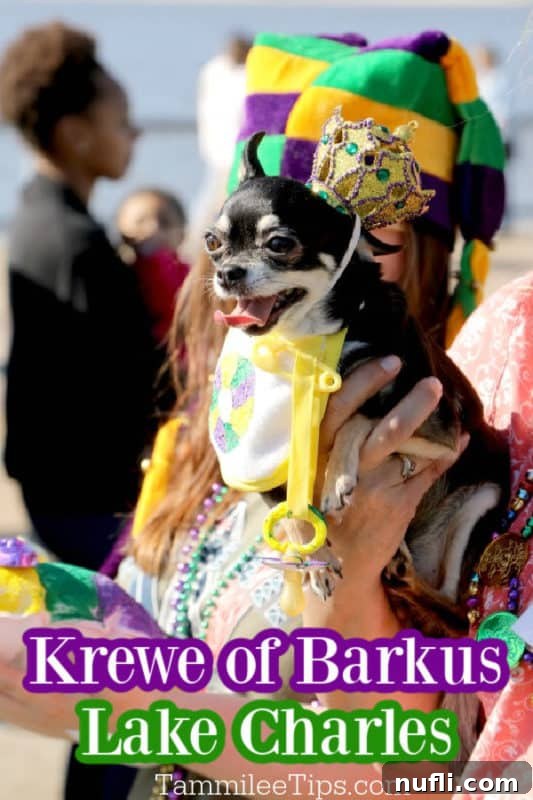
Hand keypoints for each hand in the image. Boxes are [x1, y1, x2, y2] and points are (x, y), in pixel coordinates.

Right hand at [317, 356, 468, 588]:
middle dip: (412, 403)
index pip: (339, 408)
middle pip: (384, 428)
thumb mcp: (313, 469)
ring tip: (444, 399)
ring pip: (409, 447)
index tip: (390, 361)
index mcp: (320, 452)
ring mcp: (374, 487)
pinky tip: (458, 438)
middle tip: (432, 381)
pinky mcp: (398, 504)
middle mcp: (347, 468)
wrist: (337, 561)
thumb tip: (356, 390)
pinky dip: (447, 452)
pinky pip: (428, 470)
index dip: (365, 380)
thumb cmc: (321, 506)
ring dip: (432, 421)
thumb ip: (330, 436)